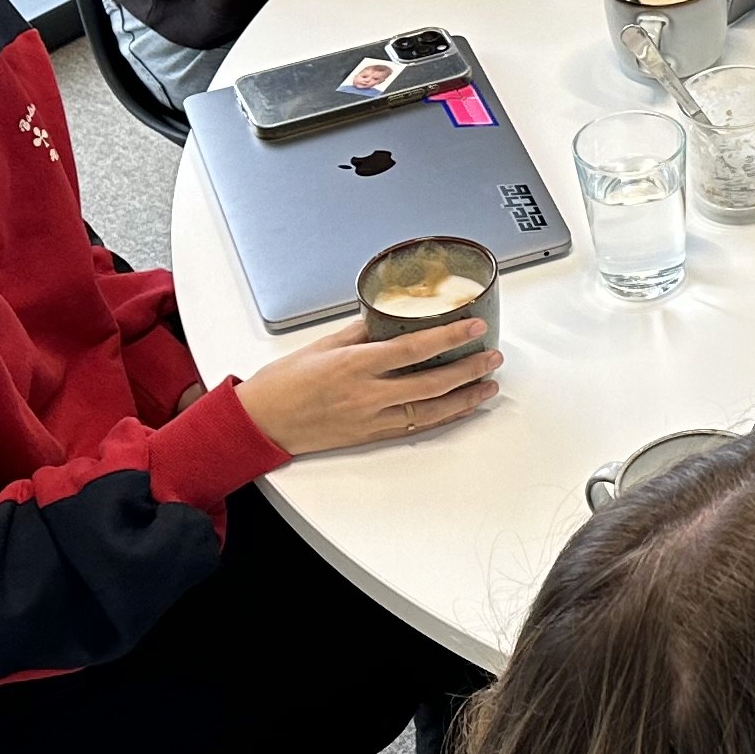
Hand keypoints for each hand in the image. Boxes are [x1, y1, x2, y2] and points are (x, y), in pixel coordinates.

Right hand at [235, 321, 501, 455]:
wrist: (262, 422)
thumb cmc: (283, 383)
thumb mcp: (321, 345)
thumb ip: (360, 332)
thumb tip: (388, 317)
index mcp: (355, 365)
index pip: (414, 349)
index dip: (449, 338)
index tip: (473, 327)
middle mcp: (368, 395)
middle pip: (432, 383)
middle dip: (469, 369)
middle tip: (492, 356)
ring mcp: (372, 419)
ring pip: (431, 410)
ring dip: (465, 397)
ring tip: (489, 383)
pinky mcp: (372, 436)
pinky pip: (417, 427)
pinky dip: (445, 417)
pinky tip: (462, 407)